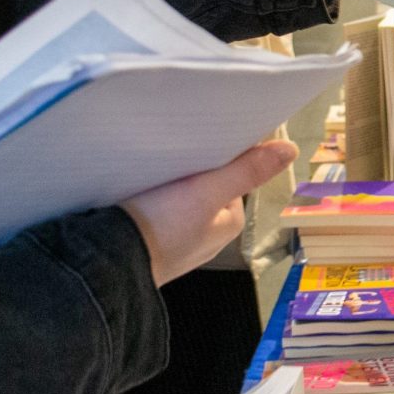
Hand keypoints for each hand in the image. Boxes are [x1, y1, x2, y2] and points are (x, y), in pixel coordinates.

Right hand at [120, 139, 296, 286]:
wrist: (104, 263)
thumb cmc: (159, 228)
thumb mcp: (206, 193)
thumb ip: (245, 171)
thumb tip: (289, 150)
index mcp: (227, 222)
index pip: (234, 172)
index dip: (223, 149)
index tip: (207, 129)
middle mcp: (206, 233)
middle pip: (206, 183)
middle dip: (193, 164)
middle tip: (175, 142)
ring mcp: (176, 238)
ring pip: (179, 195)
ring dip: (170, 177)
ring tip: (155, 158)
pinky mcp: (147, 238)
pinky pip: (155, 207)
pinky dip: (150, 193)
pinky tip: (138, 182)